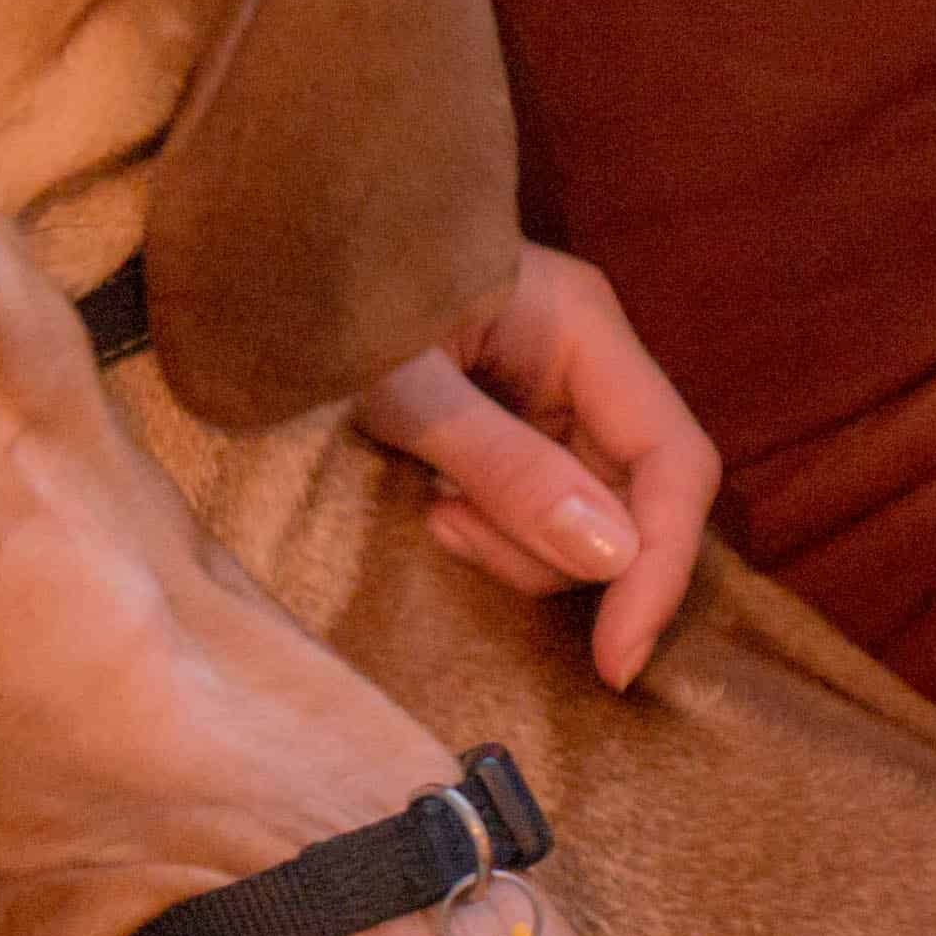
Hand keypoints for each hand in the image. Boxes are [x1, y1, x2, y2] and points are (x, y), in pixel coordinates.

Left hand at [355, 246, 717, 690]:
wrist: (261, 275)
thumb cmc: (325, 306)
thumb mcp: (405, 392)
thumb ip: (505, 467)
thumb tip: (613, 554)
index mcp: (584, 325)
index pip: (674, 463)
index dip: (660, 568)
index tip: (616, 661)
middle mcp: (586, 361)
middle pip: (634, 501)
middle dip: (556, 551)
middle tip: (451, 527)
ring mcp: (554, 395)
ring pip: (586, 520)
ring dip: (515, 542)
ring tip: (434, 510)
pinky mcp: (517, 426)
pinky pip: (540, 509)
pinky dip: (495, 529)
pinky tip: (437, 507)